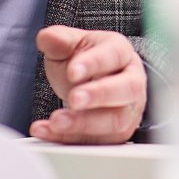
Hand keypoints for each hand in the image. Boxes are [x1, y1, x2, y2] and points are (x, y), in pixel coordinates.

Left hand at [31, 26, 146, 143]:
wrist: (91, 84)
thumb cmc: (84, 62)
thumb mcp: (70, 45)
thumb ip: (59, 40)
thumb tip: (47, 37)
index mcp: (120, 53)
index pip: (113, 56)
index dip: (94, 63)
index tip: (73, 72)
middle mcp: (132, 81)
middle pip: (126, 89)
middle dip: (99, 95)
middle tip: (74, 99)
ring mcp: (128, 110)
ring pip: (115, 121)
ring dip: (84, 123)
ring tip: (56, 121)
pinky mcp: (117, 134)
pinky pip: (98, 141)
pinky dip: (70, 139)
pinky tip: (48, 131)